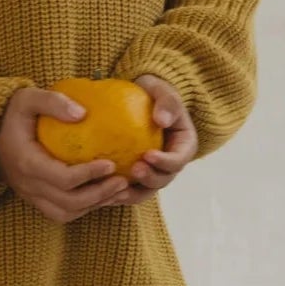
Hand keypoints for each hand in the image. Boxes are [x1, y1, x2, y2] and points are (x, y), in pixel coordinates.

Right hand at [0, 77, 195, 222]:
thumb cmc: (13, 112)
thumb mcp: (28, 97)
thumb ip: (53, 102)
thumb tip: (82, 113)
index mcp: (25, 162)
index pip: (61, 179)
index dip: (88, 175)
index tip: (111, 163)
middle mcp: (27, 185)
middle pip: (68, 202)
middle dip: (98, 194)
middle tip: (122, 180)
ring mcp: (30, 195)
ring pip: (66, 212)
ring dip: (94, 205)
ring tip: (117, 189)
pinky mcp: (35, 199)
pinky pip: (62, 212)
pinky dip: (84, 208)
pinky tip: (103, 193)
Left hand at [114, 72, 198, 201]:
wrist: (138, 100)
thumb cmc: (152, 93)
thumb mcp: (162, 90)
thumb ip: (166, 102)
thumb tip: (162, 120)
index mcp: (183, 146)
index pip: (178, 160)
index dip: (165, 162)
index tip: (147, 154)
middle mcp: (170, 164)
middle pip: (163, 179)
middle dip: (149, 179)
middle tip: (133, 170)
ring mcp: (153, 172)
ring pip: (145, 190)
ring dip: (132, 194)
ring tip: (115, 191)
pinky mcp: (135, 176)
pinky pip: (128, 189)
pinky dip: (116, 193)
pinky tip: (101, 194)